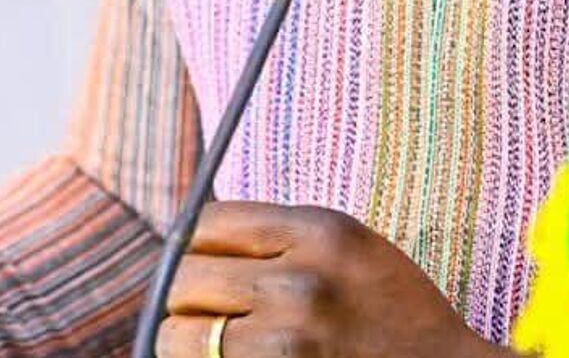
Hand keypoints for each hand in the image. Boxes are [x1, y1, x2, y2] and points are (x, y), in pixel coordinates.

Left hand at [156, 202, 511, 357]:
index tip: (204, 265)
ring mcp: (289, 343)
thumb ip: (279, 238)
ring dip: (187, 341)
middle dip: (187, 298)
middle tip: (207, 313)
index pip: (205, 225)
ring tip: (218, 343)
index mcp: (321, 231)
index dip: (195, 247)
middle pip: (183, 280)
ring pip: (178, 336)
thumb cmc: (390, 312)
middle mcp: (302, 284)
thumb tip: (185, 243)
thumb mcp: (348, 248)